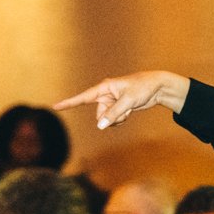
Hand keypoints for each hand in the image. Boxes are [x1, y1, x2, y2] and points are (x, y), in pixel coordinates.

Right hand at [54, 71, 190, 128]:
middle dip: (111, 116)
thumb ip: (113, 114)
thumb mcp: (128, 101)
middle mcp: (105, 95)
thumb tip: (100, 126)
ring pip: (107, 119)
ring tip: (130, 108)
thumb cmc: (143, 87)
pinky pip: (114, 120)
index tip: (55, 106)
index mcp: (104, 88)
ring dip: (118, 118)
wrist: (158, 87)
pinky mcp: (118, 108)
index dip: (69, 103)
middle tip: (126, 107)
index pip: (83, 97)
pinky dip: (121, 119)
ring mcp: (111, 102)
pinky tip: (130, 111)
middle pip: (99, 115)